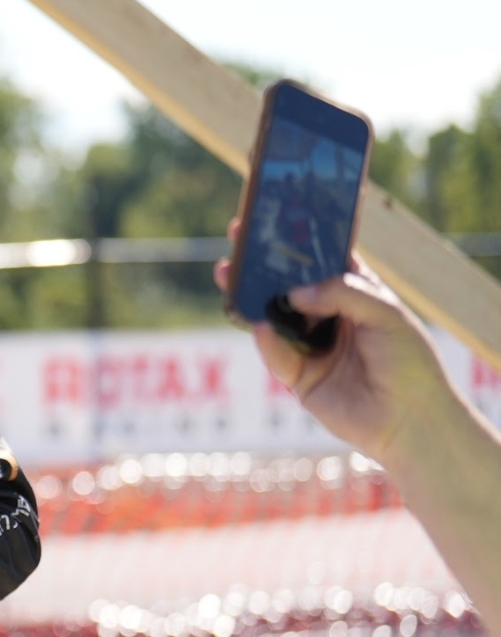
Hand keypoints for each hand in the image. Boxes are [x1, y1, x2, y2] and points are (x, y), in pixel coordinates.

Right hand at [214, 223, 456, 465]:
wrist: (409, 420)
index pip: (323, 258)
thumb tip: (293, 293)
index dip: (299, 238)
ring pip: (271, 315)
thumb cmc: (410, 362)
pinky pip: (274, 353)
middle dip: (262, 264)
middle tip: (239, 240)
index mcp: (356, 293)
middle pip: (288, 283)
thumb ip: (342, 294)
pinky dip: (266, 340)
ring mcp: (311, 344)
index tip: (276, 216)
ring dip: (248, 296)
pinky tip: (259, 325)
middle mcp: (329, 315)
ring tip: (228, 274)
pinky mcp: (298, 375)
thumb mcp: (386, 314)